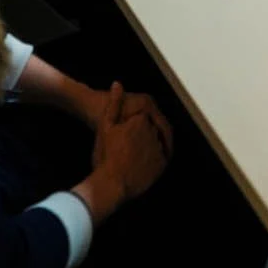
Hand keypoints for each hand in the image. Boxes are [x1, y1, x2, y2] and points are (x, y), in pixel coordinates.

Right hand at [88, 85, 171, 213]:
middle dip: (141, 137)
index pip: (141, 119)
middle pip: (149, 130)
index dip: (131, 128)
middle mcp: (153, 132)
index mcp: (140, 120)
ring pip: (155, 143)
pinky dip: (154, 160)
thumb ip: (114, 103)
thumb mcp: (105, 126)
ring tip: (133, 159)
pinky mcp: (162, 165)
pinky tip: (143, 166)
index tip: (123, 138)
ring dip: (148, 148)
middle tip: (126, 151)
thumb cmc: (105, 155)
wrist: (111, 184)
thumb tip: (118, 83)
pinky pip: (161, 159)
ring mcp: (159, 149)